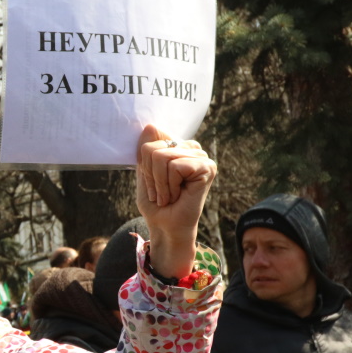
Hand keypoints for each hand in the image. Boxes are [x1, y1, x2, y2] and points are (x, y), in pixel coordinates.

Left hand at [135, 124, 216, 277]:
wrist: (165, 227)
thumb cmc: (156, 204)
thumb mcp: (144, 173)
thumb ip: (146, 150)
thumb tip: (150, 125)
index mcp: (177, 146)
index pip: (151, 135)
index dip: (144, 163)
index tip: (152, 182)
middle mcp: (191, 148)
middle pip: (152, 147)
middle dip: (150, 175)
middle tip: (161, 192)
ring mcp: (201, 156)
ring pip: (161, 156)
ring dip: (159, 183)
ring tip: (169, 195)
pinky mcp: (207, 167)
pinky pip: (175, 166)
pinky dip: (169, 185)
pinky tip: (178, 195)